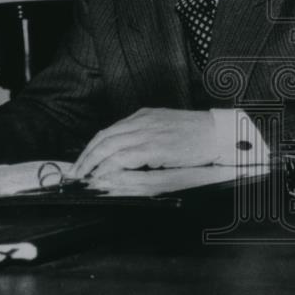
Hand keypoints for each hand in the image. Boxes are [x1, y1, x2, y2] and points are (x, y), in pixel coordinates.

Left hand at [70, 108, 218, 179]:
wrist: (218, 132)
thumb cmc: (197, 134)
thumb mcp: (166, 129)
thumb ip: (146, 137)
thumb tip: (126, 156)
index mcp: (144, 116)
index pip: (108, 131)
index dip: (91, 148)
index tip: (82, 162)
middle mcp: (143, 121)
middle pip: (104, 138)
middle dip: (85, 158)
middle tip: (75, 174)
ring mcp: (148, 133)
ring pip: (109, 146)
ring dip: (92, 164)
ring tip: (84, 178)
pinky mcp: (156, 147)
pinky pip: (125, 157)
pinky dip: (110, 167)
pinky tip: (103, 177)